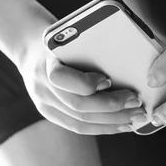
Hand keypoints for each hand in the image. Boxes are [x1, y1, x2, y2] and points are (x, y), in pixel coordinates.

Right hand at [17, 36, 146, 134]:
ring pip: (80, 121)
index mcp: (45, 63)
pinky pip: (78, 128)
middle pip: (77, 105)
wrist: (30, 49)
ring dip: (113, 121)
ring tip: (136, 117)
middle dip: (111, 106)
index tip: (108, 80)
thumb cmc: (59, 41)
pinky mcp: (50, 115)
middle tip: (136, 102)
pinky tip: (122, 125)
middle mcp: (42, 87)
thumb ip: (90, 49)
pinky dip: (103, 128)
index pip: (60, 79)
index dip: (86, 84)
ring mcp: (44, 105)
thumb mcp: (68, 37)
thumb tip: (128, 62)